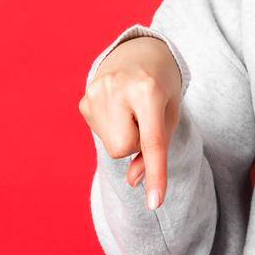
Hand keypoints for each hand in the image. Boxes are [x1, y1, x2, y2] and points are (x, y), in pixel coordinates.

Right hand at [79, 36, 182, 208]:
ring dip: (124, 135)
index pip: (152, 142)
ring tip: (130, 109)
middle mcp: (117, 88)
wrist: (140, 51)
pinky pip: (100, 134)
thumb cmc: (162, 86)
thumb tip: (133, 182)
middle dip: (136, 142)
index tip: (155, 203)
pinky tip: (116, 106)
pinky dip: (111, 128)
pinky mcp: (84, 100)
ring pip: (112, 146)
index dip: (155, 174)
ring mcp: (95, 92)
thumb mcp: (170, 113)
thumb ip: (157, 149)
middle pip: (125, 148)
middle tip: (144, 115)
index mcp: (148, 89)